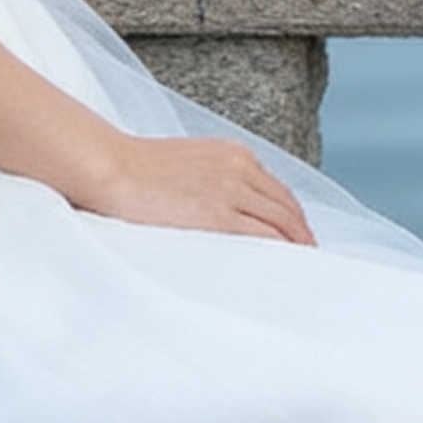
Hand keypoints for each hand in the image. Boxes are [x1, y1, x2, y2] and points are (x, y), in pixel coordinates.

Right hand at [74, 129, 315, 243]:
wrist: (112, 168)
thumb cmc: (139, 172)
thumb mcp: (190, 165)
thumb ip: (215, 181)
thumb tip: (227, 211)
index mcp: (234, 154)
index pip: (278, 190)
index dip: (293, 216)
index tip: (299, 236)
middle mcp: (240, 167)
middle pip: (287, 206)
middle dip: (302, 233)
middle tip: (309, 257)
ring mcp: (230, 189)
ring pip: (280, 222)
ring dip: (296, 245)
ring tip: (302, 268)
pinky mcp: (217, 214)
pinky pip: (261, 236)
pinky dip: (279, 251)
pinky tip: (283, 267)